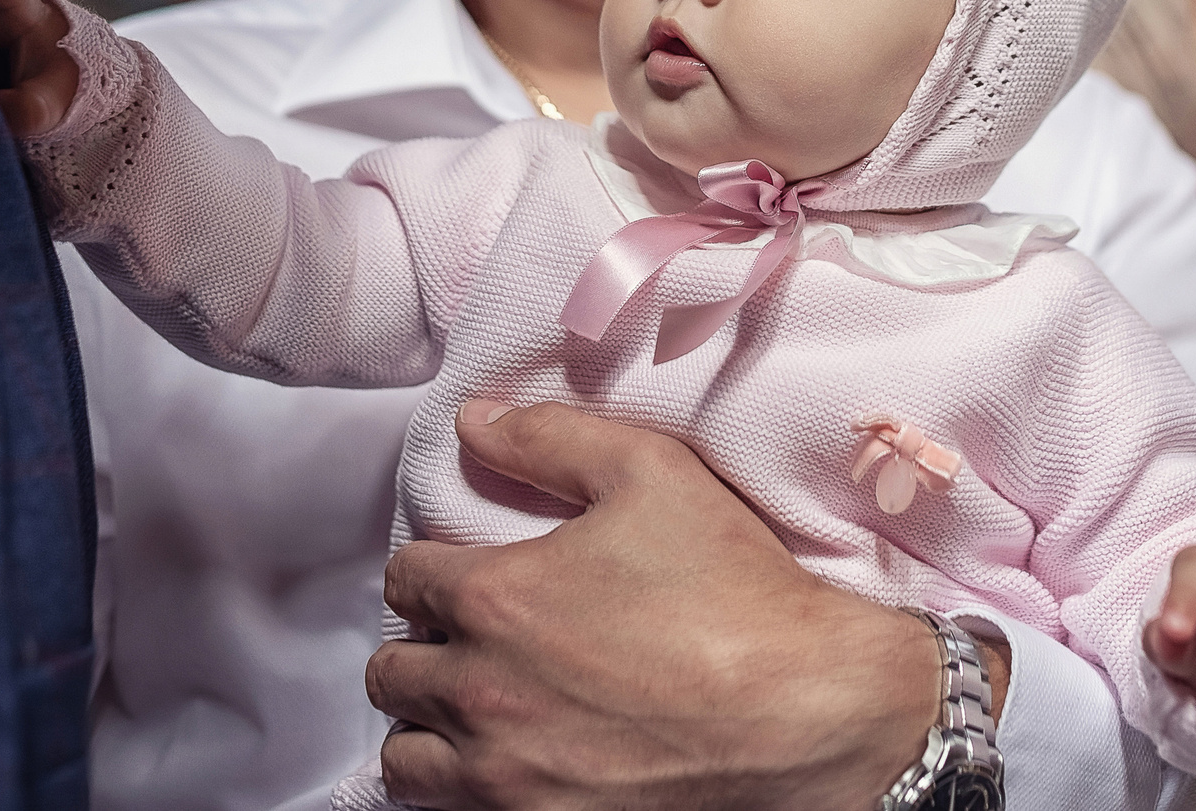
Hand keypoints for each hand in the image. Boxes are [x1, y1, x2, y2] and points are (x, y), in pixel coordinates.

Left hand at [368, 401, 944, 809]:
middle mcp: (479, 691)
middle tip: (470, 639)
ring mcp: (504, 774)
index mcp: (493, 598)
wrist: (804, 711)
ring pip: (406, 757)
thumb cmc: (734, 591)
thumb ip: (551, 438)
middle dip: (422, 646)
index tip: (463, 572)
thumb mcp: (651, 473)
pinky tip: (508, 759)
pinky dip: (463, 786)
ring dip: (429, 727)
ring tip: (477, 707)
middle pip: (391, 672)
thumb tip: (476, 422)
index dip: (432, 566)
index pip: (404, 578)